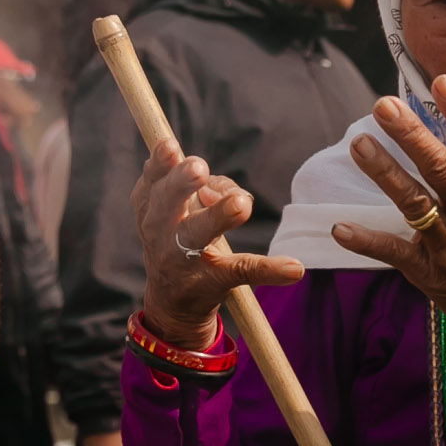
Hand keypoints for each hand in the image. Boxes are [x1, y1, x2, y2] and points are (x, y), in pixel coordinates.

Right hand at [133, 140, 304, 349]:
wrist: (172, 299)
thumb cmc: (181, 235)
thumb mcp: (187, 207)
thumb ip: (211, 188)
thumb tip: (234, 196)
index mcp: (152, 207)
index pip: (153, 180)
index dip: (160, 163)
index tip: (171, 146)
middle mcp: (160, 232)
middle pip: (166, 204)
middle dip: (181, 184)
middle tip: (198, 167)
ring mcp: (183, 259)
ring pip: (197, 235)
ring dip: (219, 217)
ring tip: (242, 204)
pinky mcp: (212, 281)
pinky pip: (241, 271)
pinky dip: (269, 270)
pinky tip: (293, 268)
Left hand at [331, 81, 445, 371]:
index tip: (440, 82)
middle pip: (437, 168)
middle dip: (410, 136)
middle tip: (383, 106)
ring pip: (412, 203)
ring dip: (384, 173)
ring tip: (358, 144)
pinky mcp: (426, 270)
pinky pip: (392, 253)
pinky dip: (366, 241)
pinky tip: (338, 227)